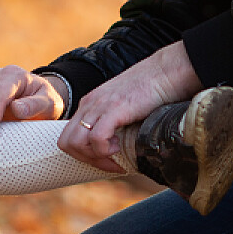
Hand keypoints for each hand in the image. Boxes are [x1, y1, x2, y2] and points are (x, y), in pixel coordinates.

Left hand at [58, 43, 202, 172]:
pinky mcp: (114, 109)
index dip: (83, 155)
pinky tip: (120, 146)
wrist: (167, 71)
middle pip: (65, 143)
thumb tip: (117, 147)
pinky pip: (95, 139)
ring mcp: (99, 106)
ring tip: (116, 153)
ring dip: (95, 157)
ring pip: (74, 143)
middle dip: (86, 159)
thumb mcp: (124, 107)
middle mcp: (89, 104)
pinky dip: (105, 150)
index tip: (106, 160)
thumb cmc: (153, 92)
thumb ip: (115, 122)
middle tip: (110, 162)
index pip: (68, 137)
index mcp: (89, 104)